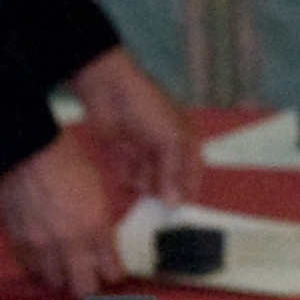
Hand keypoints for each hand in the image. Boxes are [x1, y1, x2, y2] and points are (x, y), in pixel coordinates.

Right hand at [0, 136, 126, 295]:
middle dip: (89, 282)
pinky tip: (42, 253)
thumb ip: (100, 223)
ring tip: (63, 262)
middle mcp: (69, 244)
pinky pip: (30, 268)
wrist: (24, 147)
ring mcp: (40, 247)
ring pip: (55, 282)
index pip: (112, 274)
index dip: (112, 271)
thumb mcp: (97, 189)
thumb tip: (102, 243)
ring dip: (61, 274)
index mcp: (95, 228)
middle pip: (83, 289)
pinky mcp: (17, 243)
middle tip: (89, 271)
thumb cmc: (66, 159)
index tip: (110, 266)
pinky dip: (38, 265)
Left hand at [69, 45, 202, 204]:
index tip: (181, 211)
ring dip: (142, 182)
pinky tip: (123, 169)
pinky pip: (127, 178)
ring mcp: (143, 153)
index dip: (188, 191)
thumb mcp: (169, 139)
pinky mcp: (121, 156)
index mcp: (184, 141)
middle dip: (162, 190)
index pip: (192, 174)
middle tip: (154, 197)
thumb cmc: (147, 107)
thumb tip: (175, 204)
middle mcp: (166, 149)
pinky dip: (125, 178)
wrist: (107, 88)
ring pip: (147, 183)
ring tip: (135, 167)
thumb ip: (174, 173)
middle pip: (168, 182)